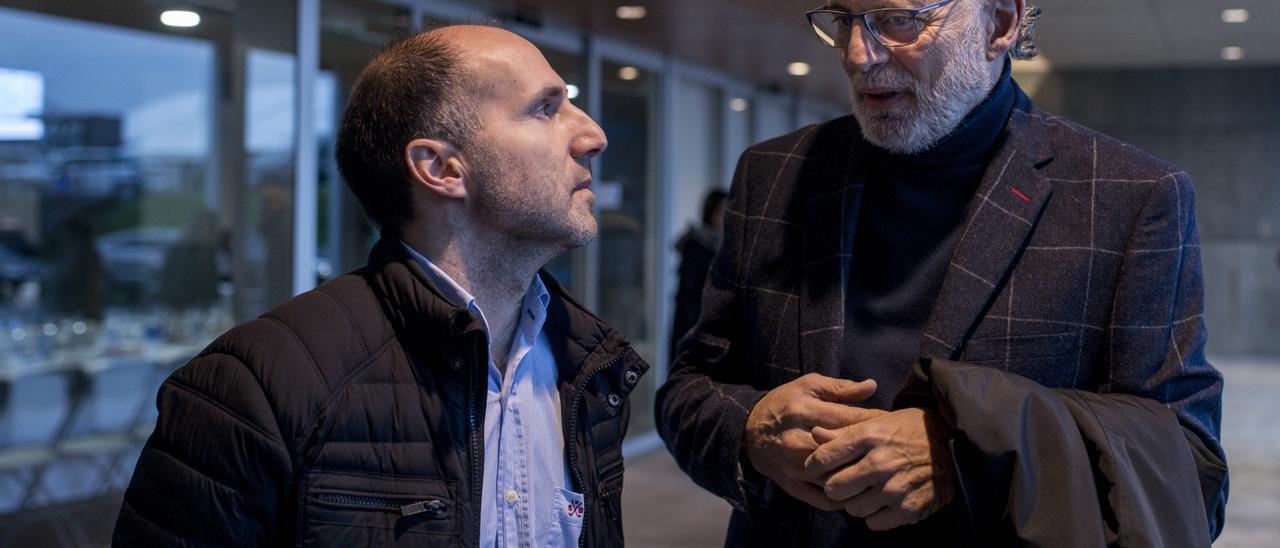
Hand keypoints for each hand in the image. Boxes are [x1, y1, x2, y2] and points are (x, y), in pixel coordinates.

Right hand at [743, 373, 884, 510]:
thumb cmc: (785, 404)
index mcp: (802, 412)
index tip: (893, 426)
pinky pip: (823, 499)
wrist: (748, 431)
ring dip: (859, 479)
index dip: (875, 423)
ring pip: (834, 478)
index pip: (848, 419)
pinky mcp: (791, 486)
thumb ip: (840, 388)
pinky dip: (844, 498)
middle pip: (843, 452)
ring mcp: (793, 467)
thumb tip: (872, 386)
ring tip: (880, 474)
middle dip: (871, 452)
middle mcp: (796, 441)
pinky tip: (859, 490)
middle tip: (892, 451)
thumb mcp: (808, 387)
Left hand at [803, 407, 955, 529]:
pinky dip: (876, 515)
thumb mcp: (877, 422)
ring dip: (857, 503)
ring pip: (853, 509)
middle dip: (835, 488)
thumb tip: (814, 434)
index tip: (818, 469)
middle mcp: (880, 462)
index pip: (824, 459)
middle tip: (846, 482)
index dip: (815, 466)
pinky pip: (873, 523)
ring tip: (869, 491)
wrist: (953, 446)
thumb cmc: (908, 431)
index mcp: (869, 436)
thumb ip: (844, 432)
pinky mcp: (908, 508)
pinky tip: (885, 501)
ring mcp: (895, 488)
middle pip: (833, 489)